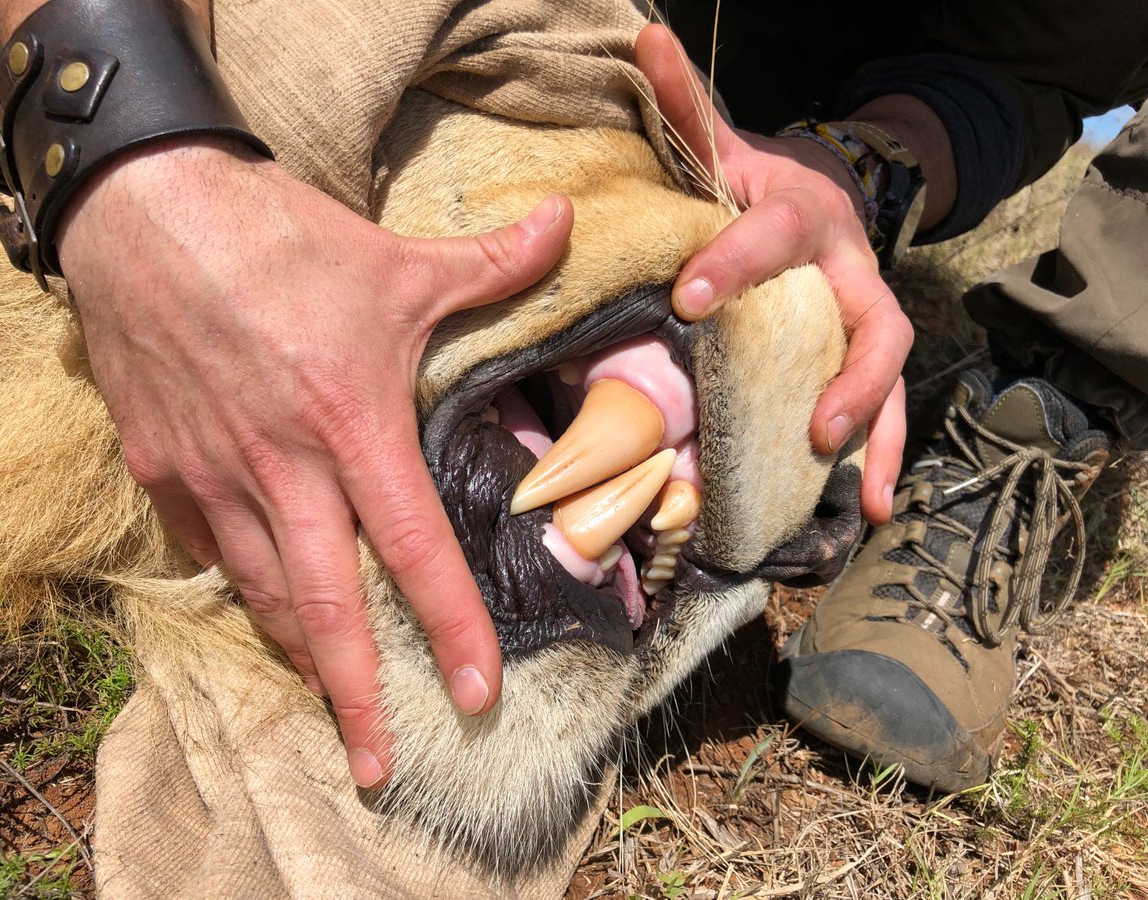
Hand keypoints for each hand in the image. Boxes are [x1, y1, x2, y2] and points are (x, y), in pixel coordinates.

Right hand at [57, 138, 572, 785]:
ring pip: (263, 591)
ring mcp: (212, 473)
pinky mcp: (160, 466)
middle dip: (356, 696)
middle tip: (380, 762)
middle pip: (324, 608)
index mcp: (350, 426)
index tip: (477, 691)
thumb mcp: (396, 260)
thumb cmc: (280, 238)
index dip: (451, 627)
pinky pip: (208, 548)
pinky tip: (268, 597)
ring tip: (332, 695)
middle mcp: (280, 468)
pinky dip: (244, 582)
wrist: (146, 209)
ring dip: (301, 650)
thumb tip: (565, 225)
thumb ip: (492, 262)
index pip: (414, 549)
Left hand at [636, 25, 909, 524]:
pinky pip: (880, 410)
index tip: (691, 299)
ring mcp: (865, 316)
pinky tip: (865, 507)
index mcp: (804, 214)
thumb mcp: (721, 149)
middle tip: (814, 425)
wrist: (814, 199)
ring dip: (879, 437)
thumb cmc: (752, 185)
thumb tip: (643, 37)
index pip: (777, 234)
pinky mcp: (862, 355)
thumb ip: (686, 110)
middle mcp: (850, 269)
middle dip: (850, 377)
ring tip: (862, 496)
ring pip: (890, 379)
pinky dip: (876, 457)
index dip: (738, 263)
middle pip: (872, 322)